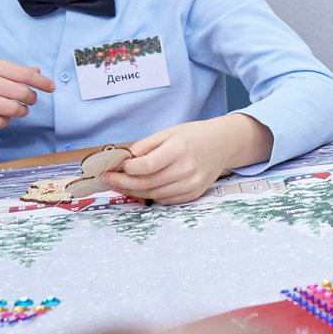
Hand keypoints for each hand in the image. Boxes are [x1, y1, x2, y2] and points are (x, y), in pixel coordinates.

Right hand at [0, 61, 54, 139]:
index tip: (51, 88)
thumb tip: (37, 72)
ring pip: (13, 110)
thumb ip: (12, 72)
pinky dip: (5, 121)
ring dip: (20, 112)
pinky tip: (0, 116)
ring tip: (17, 110)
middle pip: (23, 93)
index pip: (25, 74)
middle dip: (31, 99)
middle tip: (29, 101)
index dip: (43, 82)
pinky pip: (0, 122)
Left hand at [105, 113, 271, 204]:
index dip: (126, 169)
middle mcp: (187, 168)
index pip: (146, 166)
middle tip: (109, 180)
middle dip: (123, 183)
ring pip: (154, 194)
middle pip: (147, 183)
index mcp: (179, 149)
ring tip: (123, 185)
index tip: (116, 167)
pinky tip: (145, 188)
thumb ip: (145, 146)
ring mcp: (192, 183)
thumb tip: (124, 161)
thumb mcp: (169, 132)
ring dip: (134, 191)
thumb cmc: (195, 136)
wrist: (223, 144)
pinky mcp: (194, 193)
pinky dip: (152, 195)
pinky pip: (166, 200)